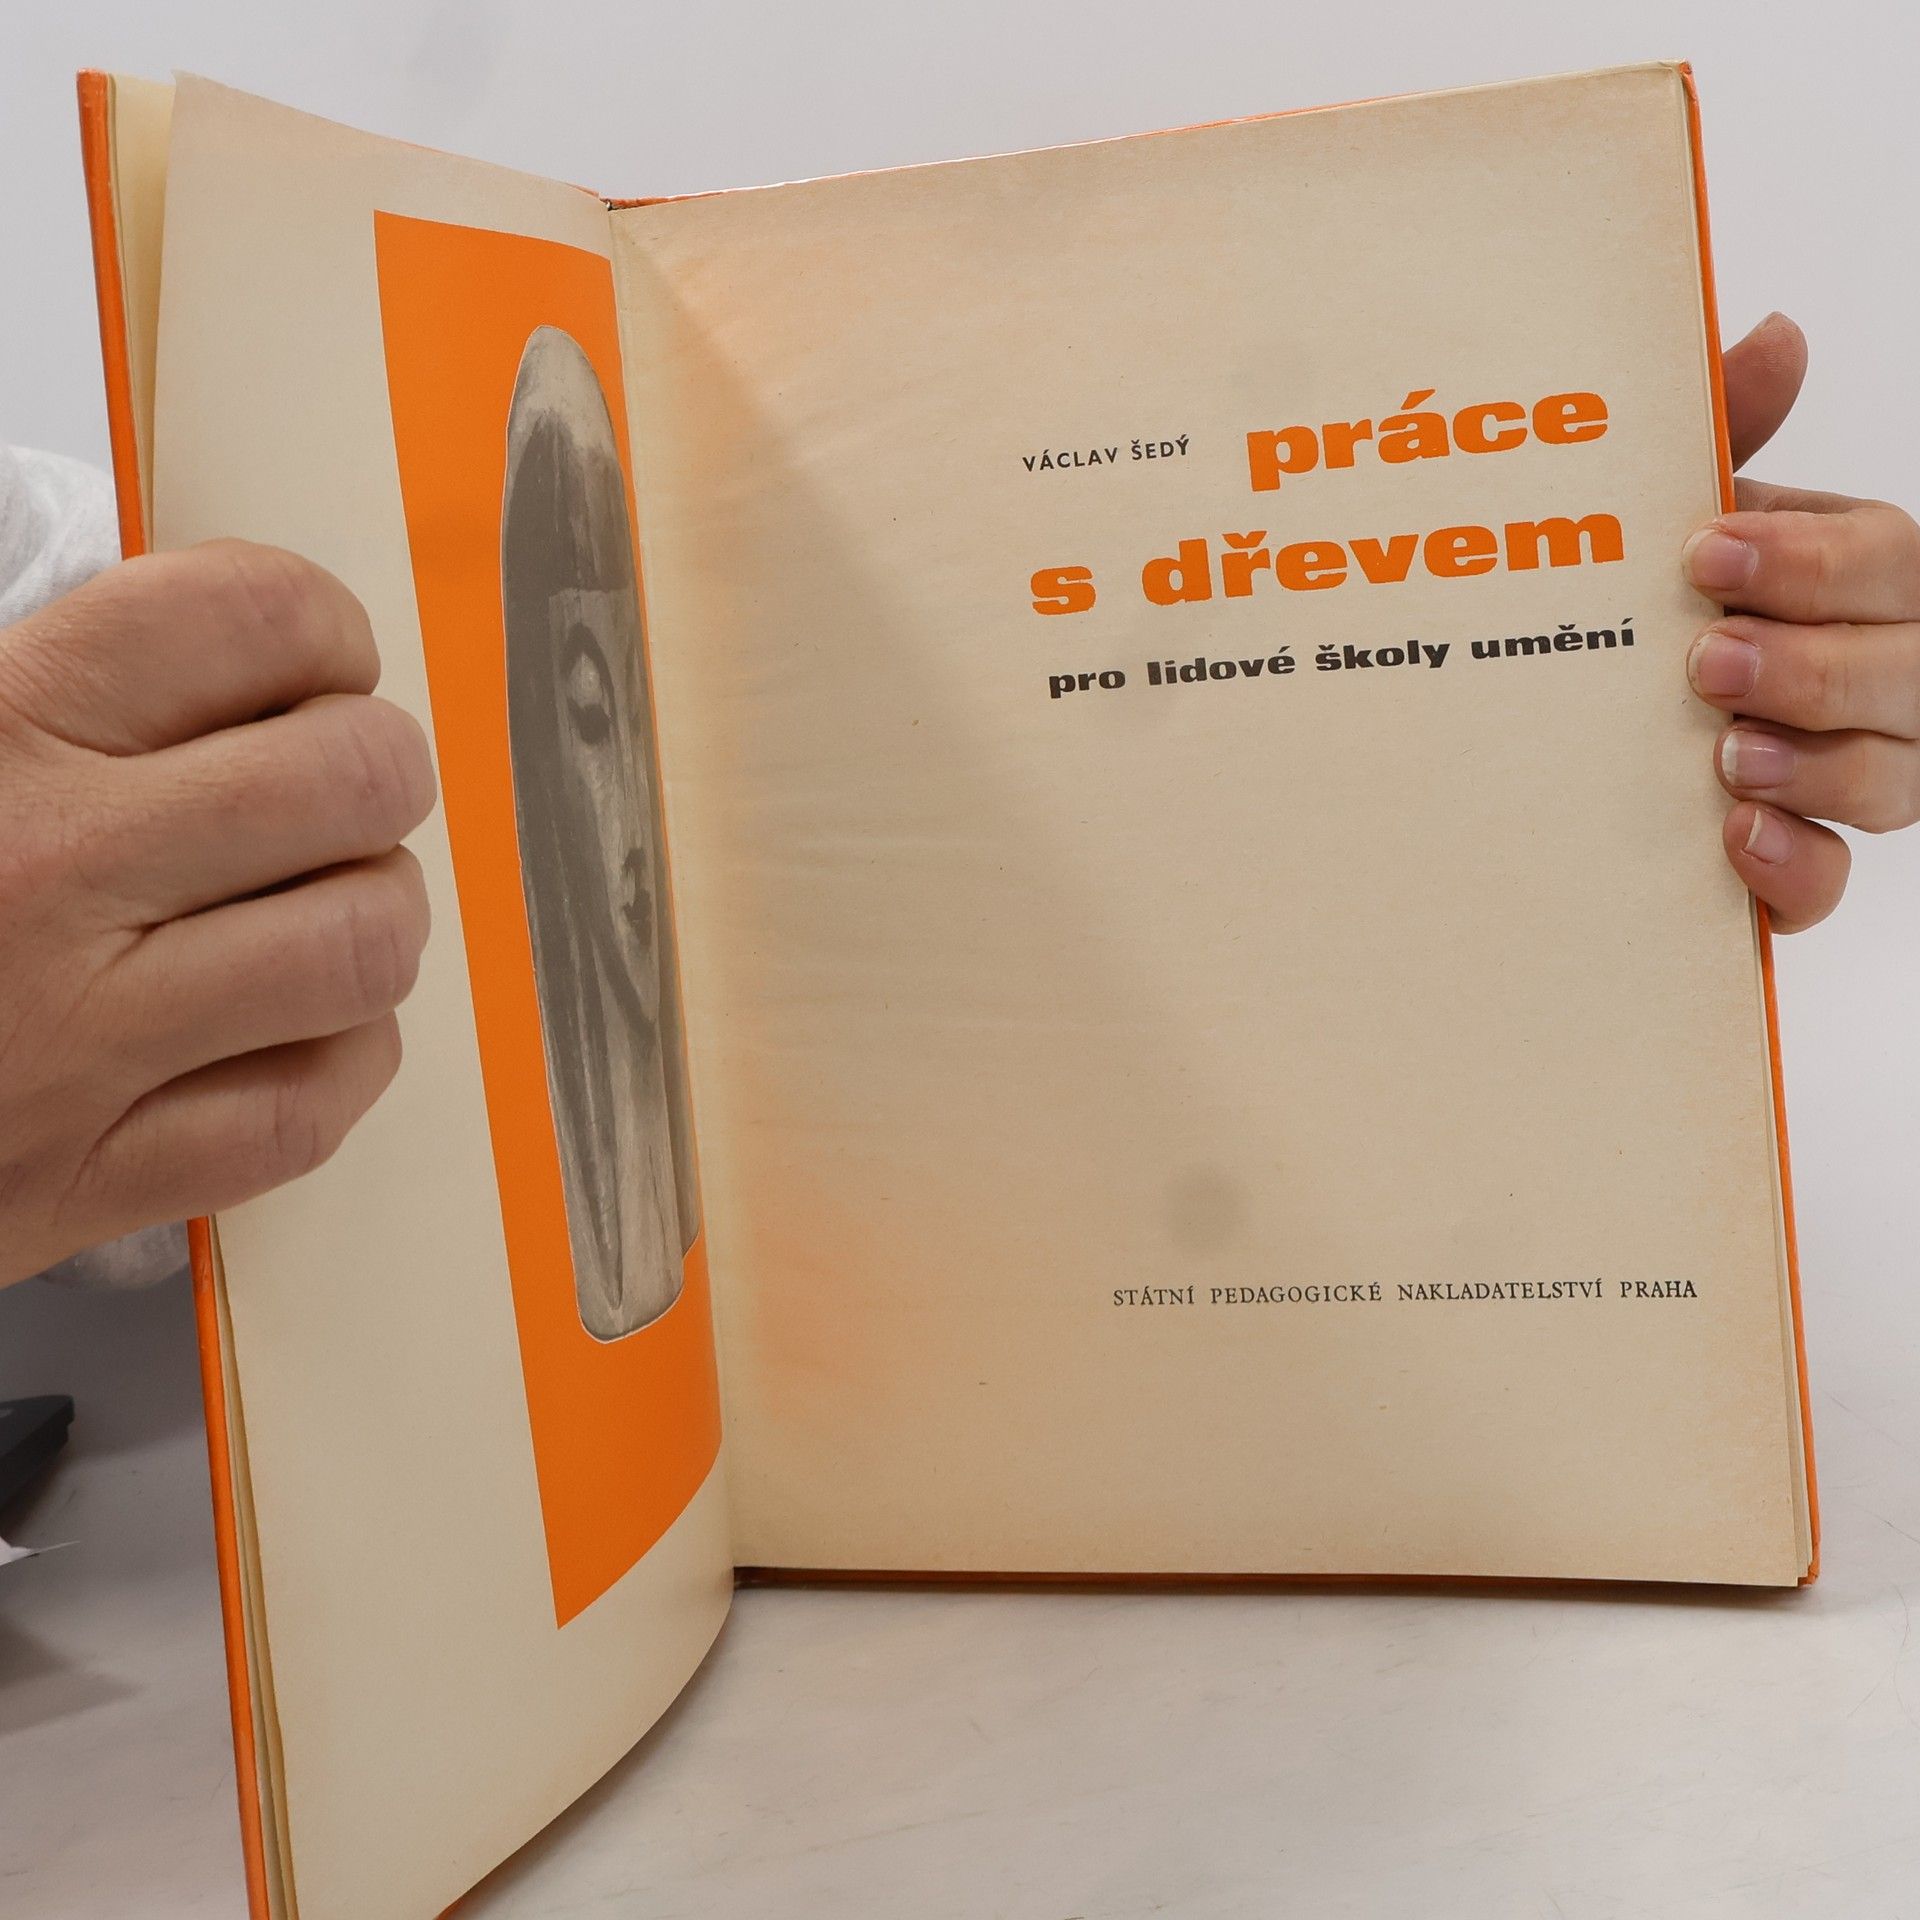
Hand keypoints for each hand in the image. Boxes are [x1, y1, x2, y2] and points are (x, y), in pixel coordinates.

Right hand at [0, 540, 435, 1285]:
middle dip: (373, 771)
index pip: (250, 617)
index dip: (320, 629)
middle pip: (354, 778)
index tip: (314, 662)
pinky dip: (334, 1061)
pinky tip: (284, 1028)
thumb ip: (43, 678)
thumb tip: (217, 643)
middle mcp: (49, 875)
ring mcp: (80, 1044)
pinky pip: (309, 1108)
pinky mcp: (89, 1182)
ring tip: (315, 908)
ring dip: (371, 917)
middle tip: (332, 791)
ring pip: (362, 946)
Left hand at [1684, 312, 1919, 929]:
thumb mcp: (1672, 519)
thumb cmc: (1653, 606)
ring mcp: (1848, 776)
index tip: (1706, 551)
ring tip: (1724, 755)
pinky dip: (1794, 866)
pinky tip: (1737, 839)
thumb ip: (1723, 439)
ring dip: (1815, 766)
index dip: (1811, 561)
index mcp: (1853, 580)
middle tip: (1706, 661)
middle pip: (1910, 673)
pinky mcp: (1794, 866)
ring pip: (1892, 780)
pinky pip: (1830, 882)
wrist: (1555, 733)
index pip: (1887, 563)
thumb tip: (1775, 333)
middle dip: (1816, 666)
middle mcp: (1877, 677)